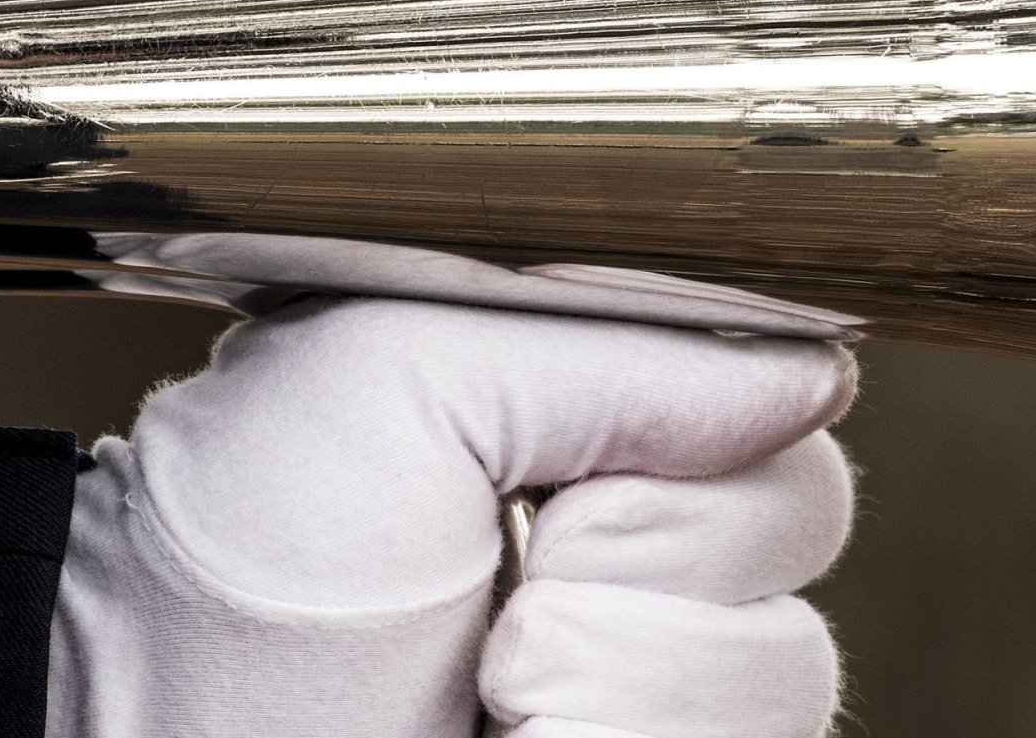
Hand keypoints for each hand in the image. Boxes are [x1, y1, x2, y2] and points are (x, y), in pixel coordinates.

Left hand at [47, 294, 857, 737]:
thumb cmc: (226, 580)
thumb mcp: (397, 369)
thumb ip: (619, 343)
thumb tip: (808, 372)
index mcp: (567, 429)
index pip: (764, 399)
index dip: (703, 447)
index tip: (568, 492)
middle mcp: (618, 552)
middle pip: (802, 527)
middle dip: (659, 566)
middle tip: (514, 598)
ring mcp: (632, 683)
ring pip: (793, 669)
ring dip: (641, 687)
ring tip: (496, 692)